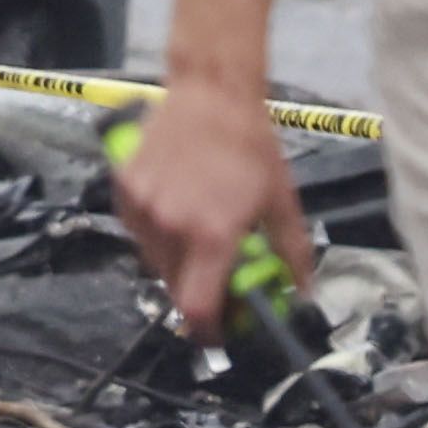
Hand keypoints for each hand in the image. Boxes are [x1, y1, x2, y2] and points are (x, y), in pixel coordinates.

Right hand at [112, 69, 311, 337]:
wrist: (211, 94)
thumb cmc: (251, 144)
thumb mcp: (281, 201)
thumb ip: (290, 253)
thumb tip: (302, 292)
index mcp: (212, 234)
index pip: (195, 306)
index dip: (205, 330)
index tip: (216, 333)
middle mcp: (171, 226)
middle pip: (174, 287)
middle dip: (196, 289)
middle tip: (216, 272)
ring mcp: (143, 207)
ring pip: (153, 260)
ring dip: (175, 260)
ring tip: (197, 230)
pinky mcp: (125, 190)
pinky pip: (137, 231)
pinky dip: (155, 232)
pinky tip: (176, 208)